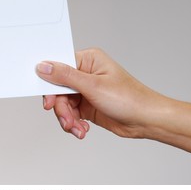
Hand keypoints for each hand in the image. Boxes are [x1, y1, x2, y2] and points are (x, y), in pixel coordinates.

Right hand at [36, 48, 163, 139]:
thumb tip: (43, 67)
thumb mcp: (93, 86)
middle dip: (61, 108)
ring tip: (77, 128)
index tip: (49, 102)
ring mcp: (85, 90)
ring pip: (63, 104)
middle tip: (66, 120)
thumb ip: (65, 76)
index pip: (58, 68)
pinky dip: (73, 123)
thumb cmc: (129, 98)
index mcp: (88, 60)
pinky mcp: (86, 105)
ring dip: (67, 118)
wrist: (147, 120)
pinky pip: (70, 113)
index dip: (50, 85)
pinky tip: (82, 129)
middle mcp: (84, 73)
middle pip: (58, 89)